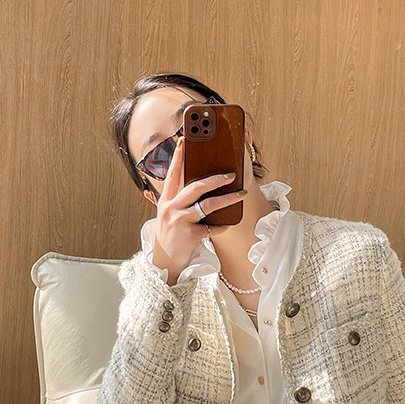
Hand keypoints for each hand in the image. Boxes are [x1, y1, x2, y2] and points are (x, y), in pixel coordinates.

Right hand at [152, 135, 242, 284]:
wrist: (165, 263)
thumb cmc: (172, 235)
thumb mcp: (170, 215)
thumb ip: (180, 200)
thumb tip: (201, 184)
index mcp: (166, 200)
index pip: (172, 174)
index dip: (178, 157)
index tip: (184, 141)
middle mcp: (170, 208)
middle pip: (194, 187)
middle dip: (214, 179)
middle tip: (231, 174)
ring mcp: (179, 222)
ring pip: (206, 205)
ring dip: (226, 199)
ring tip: (240, 194)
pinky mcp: (189, 235)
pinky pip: (211, 228)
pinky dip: (221, 226)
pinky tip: (229, 224)